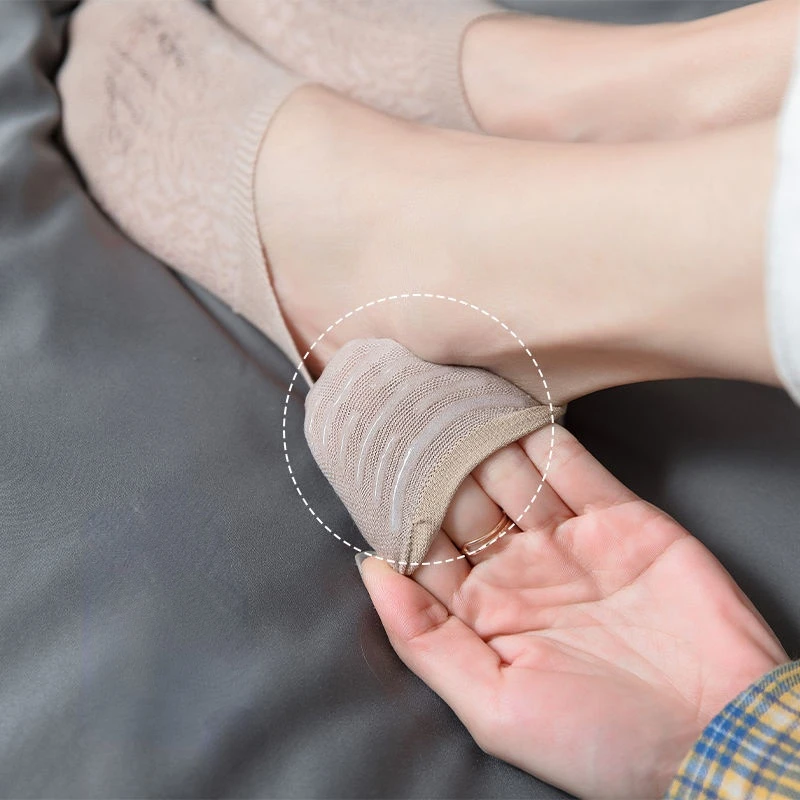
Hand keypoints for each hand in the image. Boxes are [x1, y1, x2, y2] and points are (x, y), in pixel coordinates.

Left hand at [358, 425, 787, 798]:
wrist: (718, 729)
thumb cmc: (600, 739)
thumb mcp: (494, 706)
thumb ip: (425, 639)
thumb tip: (371, 571)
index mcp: (485, 613)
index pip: (428, 550)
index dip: (401, 513)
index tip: (374, 469)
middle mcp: (521, 571)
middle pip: (466, 504)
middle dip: (438, 468)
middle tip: (412, 420)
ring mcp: (569, 541)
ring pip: (513, 476)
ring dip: (482, 443)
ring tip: (449, 403)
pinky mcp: (619, 518)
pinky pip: (572, 467)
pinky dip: (541, 438)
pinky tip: (508, 410)